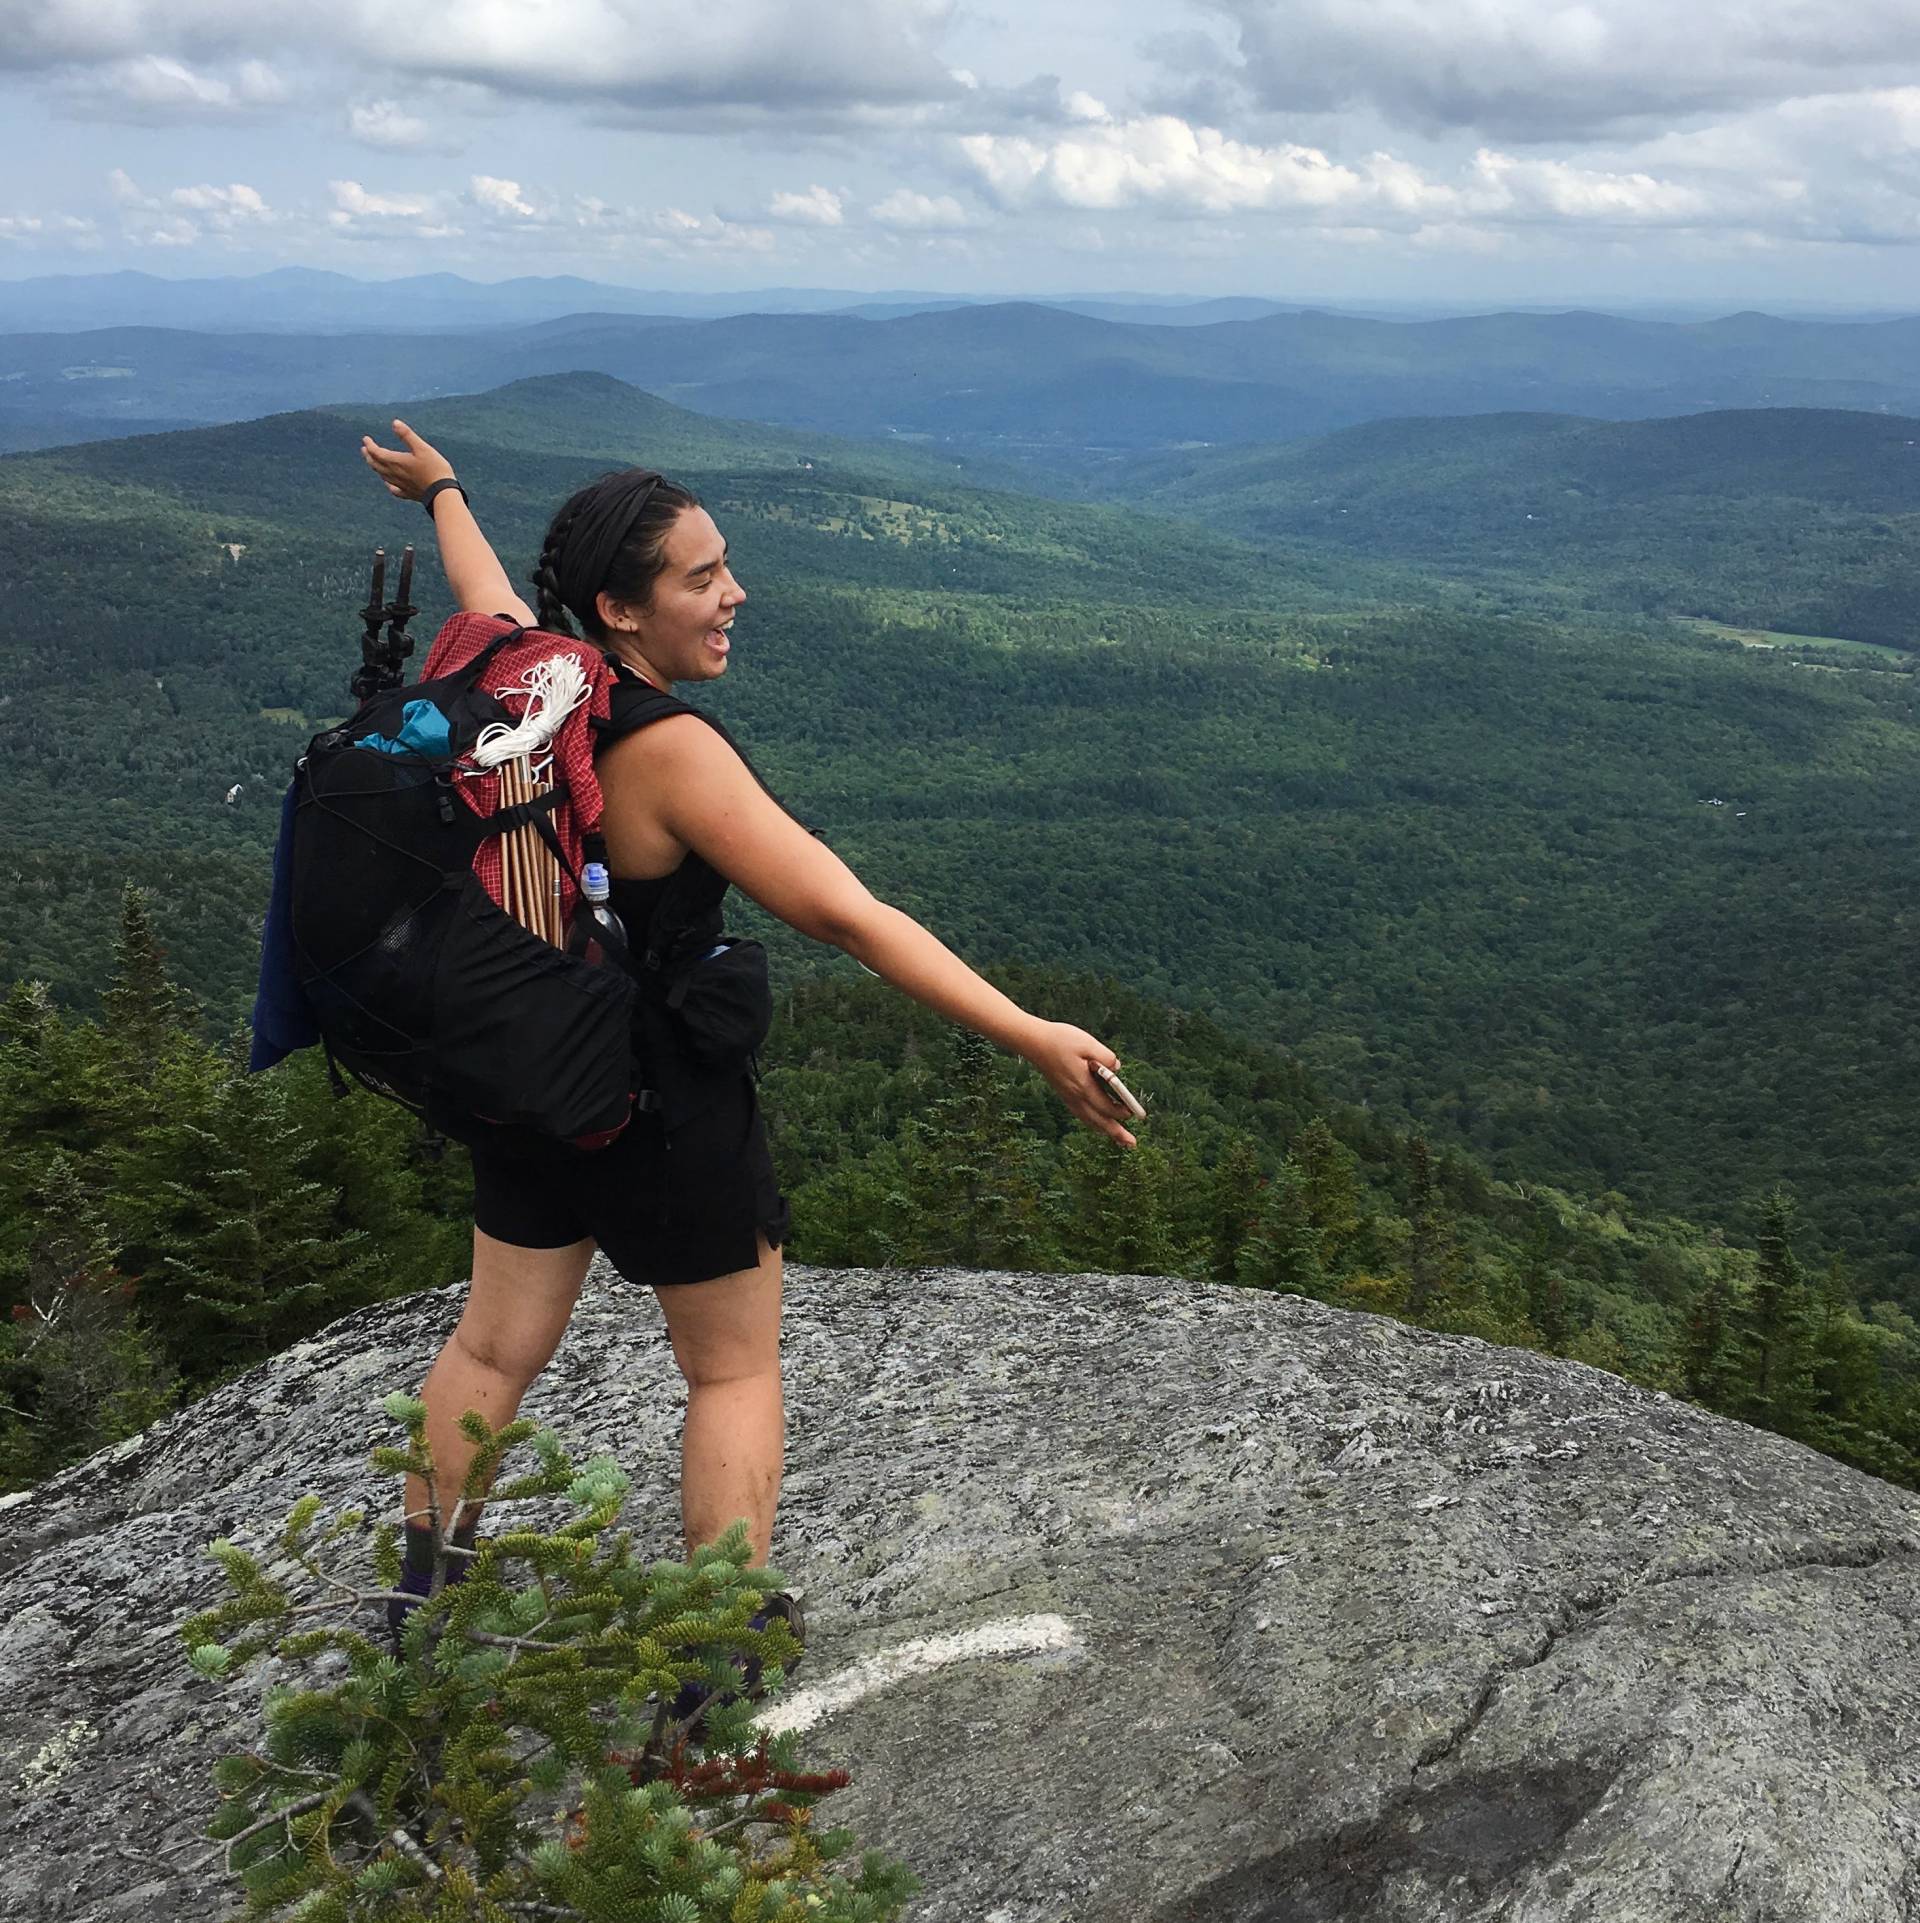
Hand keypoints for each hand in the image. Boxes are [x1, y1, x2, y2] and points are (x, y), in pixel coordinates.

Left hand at [360, 419, 454, 502]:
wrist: (442, 493)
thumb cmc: (435, 468)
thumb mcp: (422, 448)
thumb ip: (407, 435)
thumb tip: (394, 423)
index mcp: (397, 461)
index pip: (377, 452)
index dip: (370, 445)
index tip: (365, 438)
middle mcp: (395, 474)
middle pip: (376, 465)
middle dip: (369, 456)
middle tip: (364, 449)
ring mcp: (401, 485)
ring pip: (383, 475)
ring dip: (376, 467)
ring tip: (373, 462)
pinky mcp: (409, 493)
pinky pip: (394, 490)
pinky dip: (389, 484)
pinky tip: (389, 483)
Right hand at [1023, 1020, 1138, 1147]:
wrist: (1034, 1042)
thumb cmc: (1060, 1040)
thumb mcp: (1087, 1043)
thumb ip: (1106, 1057)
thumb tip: (1116, 1068)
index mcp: (1082, 1086)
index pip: (1106, 1106)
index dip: (1121, 1112)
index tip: (1134, 1114)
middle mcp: (1074, 1096)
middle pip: (1098, 1120)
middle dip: (1116, 1132)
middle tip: (1131, 1144)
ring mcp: (1068, 1096)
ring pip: (1089, 1120)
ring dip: (1105, 1130)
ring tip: (1118, 1139)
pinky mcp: (1064, 1093)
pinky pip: (1081, 1114)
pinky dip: (1093, 1122)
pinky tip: (1097, 1123)